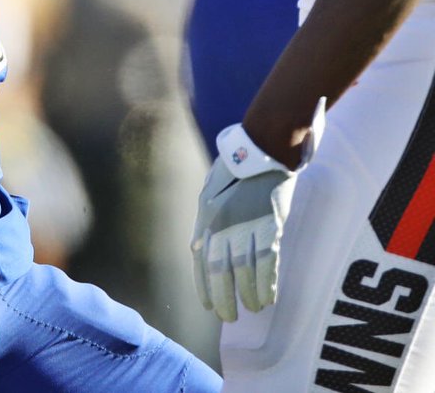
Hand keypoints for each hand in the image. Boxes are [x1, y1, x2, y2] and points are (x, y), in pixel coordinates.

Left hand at [191, 103, 324, 322]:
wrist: (263, 149)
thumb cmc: (236, 171)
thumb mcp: (211, 193)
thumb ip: (205, 221)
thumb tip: (197, 248)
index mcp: (206, 216)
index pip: (201, 259)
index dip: (203, 284)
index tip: (207, 304)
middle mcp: (223, 223)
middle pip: (221, 270)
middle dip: (223, 297)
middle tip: (228, 317)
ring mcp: (247, 225)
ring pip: (245, 271)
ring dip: (249, 295)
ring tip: (251, 310)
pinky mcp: (270, 225)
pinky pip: (268, 262)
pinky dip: (268, 283)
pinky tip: (269, 299)